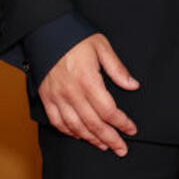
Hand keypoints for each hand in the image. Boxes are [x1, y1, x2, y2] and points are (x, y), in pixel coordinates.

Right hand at [38, 33, 138, 155]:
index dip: (122, 123)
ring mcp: (57, 96)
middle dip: (110, 138)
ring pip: (76, 127)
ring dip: (92, 139)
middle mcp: (72, 92)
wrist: (45, 30)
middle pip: (94, 124)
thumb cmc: (74, 36)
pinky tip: (79, 135)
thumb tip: (133, 85)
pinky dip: (69, 132)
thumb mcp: (101, 46)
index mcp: (88, 80)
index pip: (108, 110)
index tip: (131, 129)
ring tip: (104, 146)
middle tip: (122, 148)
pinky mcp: (46, 97)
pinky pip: (57, 122)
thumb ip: (117, 68)